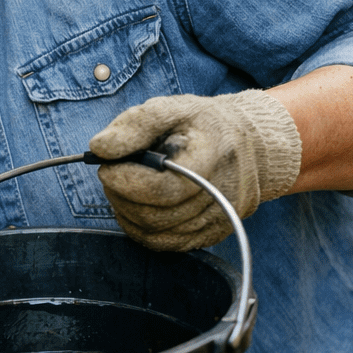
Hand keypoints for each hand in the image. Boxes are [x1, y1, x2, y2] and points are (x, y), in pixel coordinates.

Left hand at [89, 90, 300, 250]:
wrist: (253, 144)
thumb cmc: (204, 125)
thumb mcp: (172, 108)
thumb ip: (135, 124)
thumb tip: (100, 148)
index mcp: (212, 159)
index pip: (161, 188)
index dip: (124, 180)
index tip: (106, 164)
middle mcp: (221, 196)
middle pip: (153, 215)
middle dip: (119, 194)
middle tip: (112, 172)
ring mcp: (219, 220)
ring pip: (154, 233)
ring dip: (126, 210)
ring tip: (125, 185)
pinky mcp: (213, 235)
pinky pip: (165, 244)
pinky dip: (140, 227)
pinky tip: (136, 206)